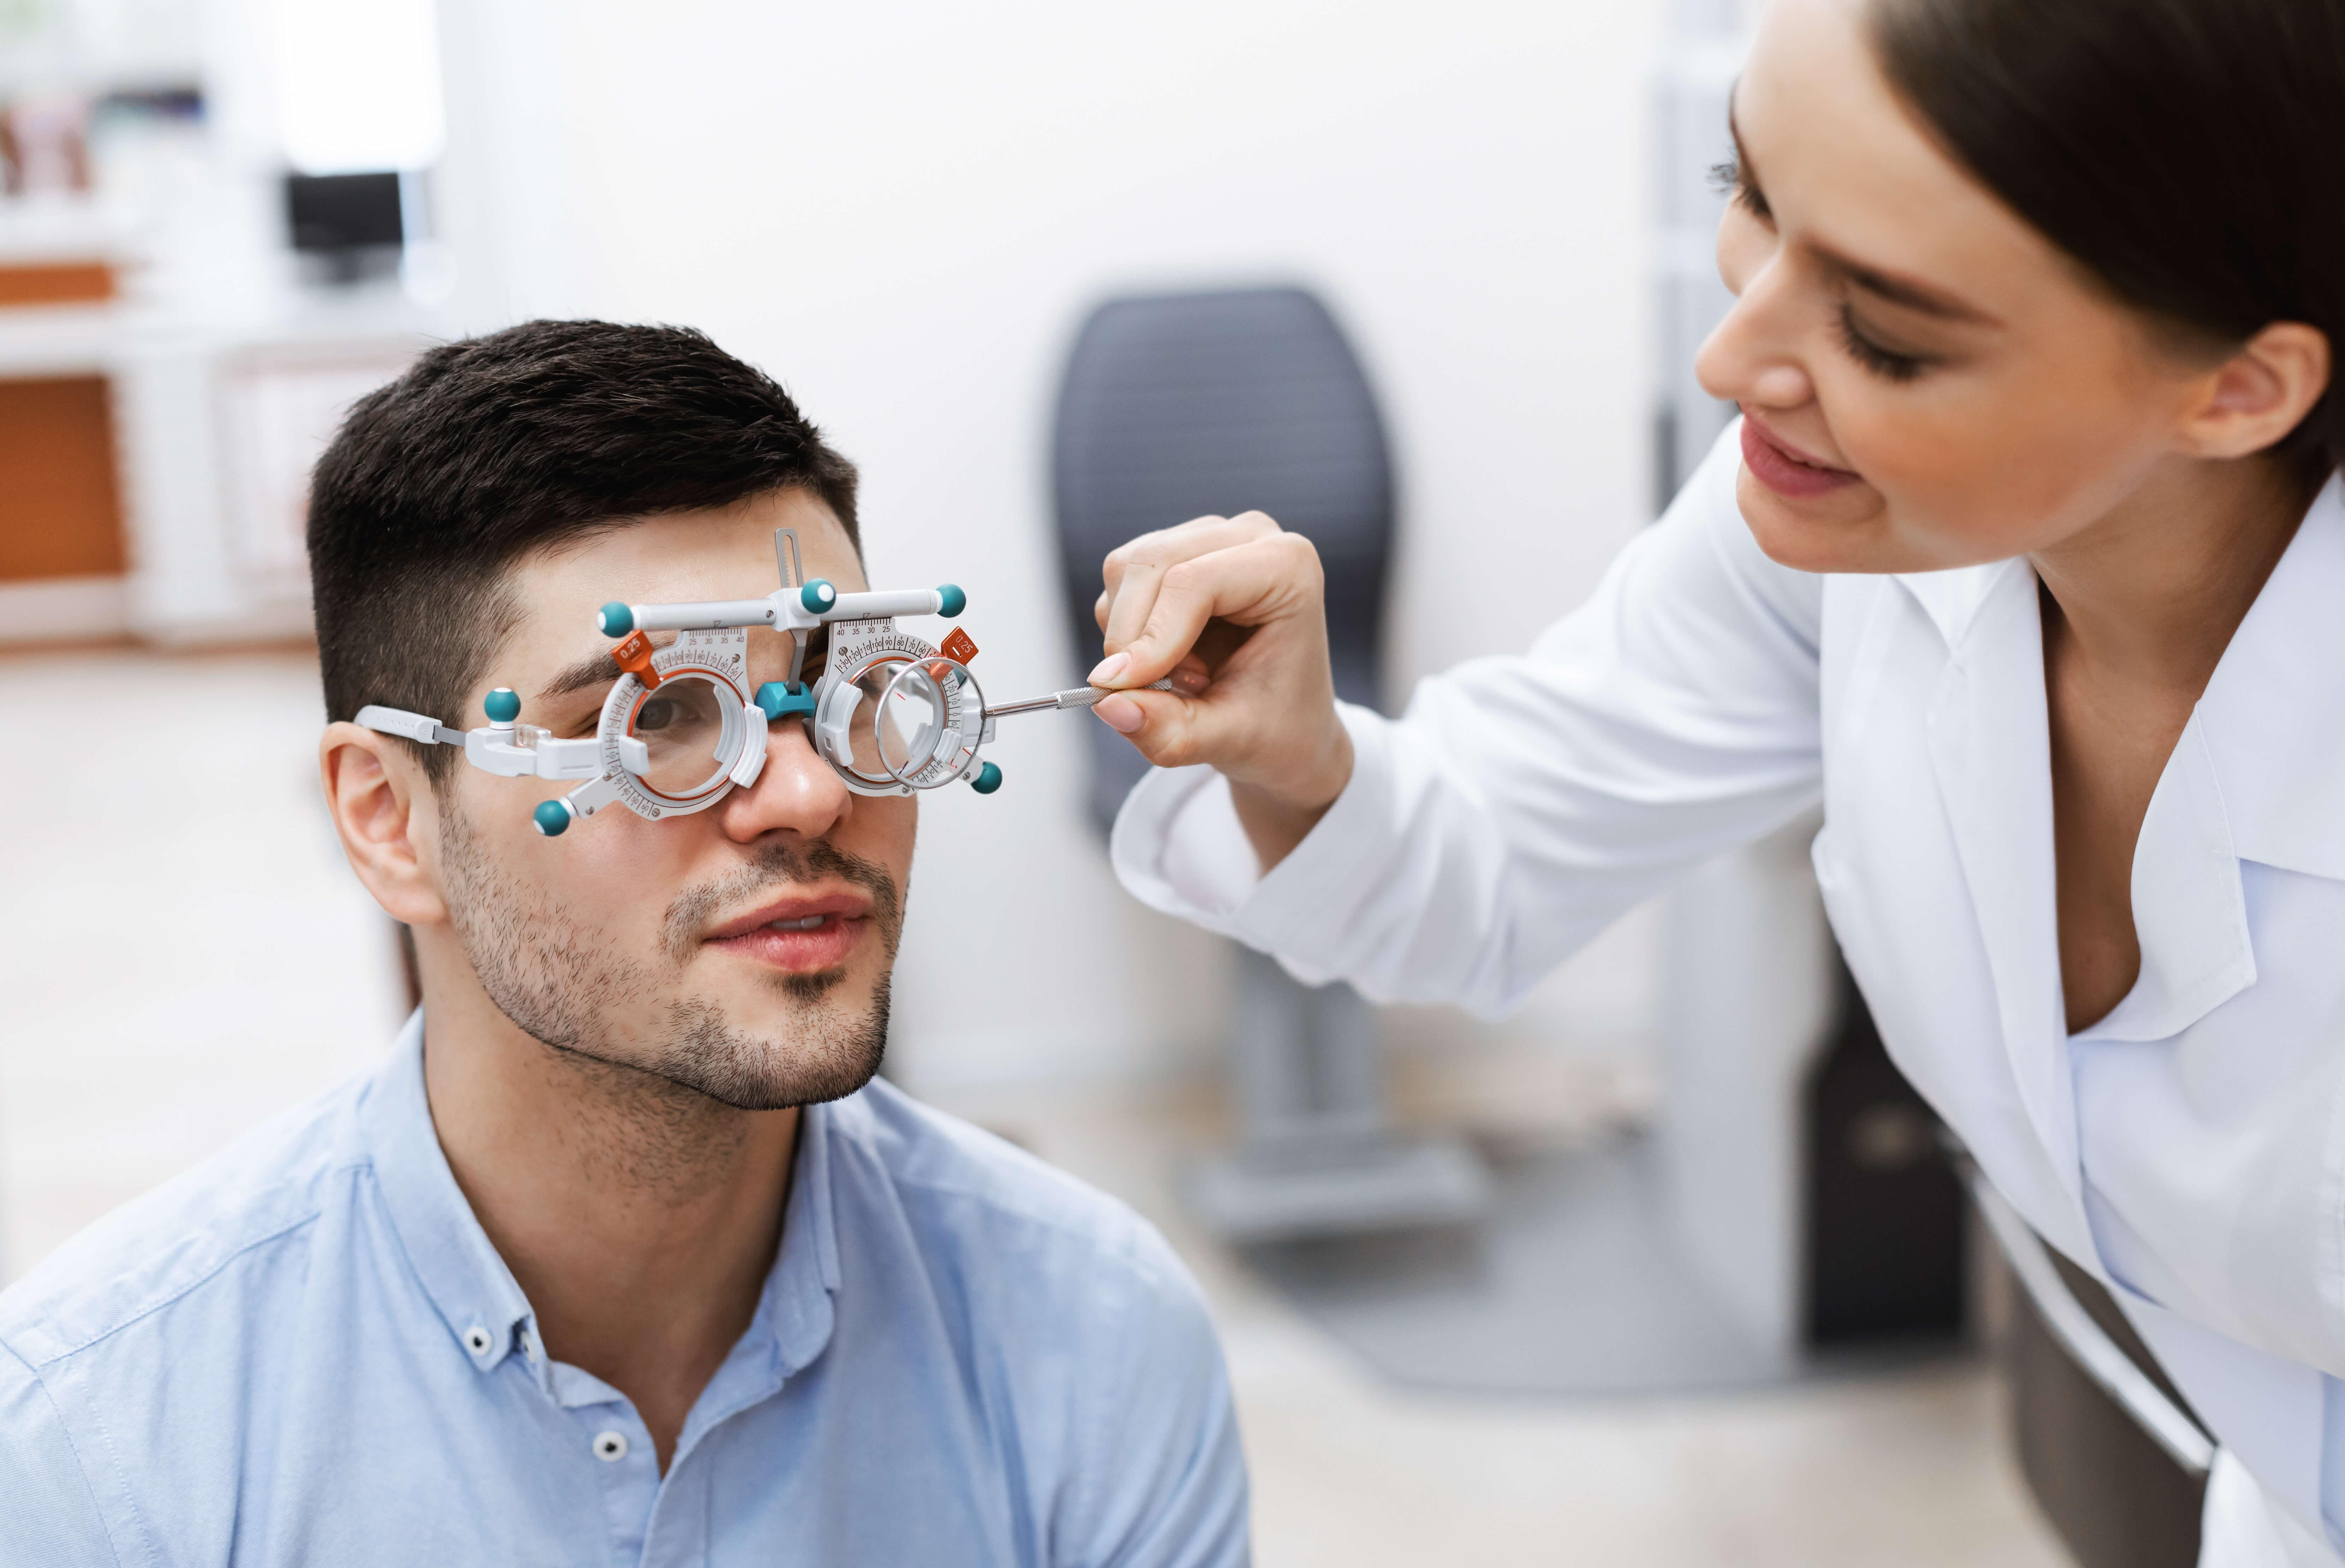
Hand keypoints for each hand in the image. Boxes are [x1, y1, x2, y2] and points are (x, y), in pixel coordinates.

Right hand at [1089, 510, 1353, 869]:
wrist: (1286, 724)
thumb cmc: (1276, 727)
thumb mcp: (1230, 742)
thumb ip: (1170, 731)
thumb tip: (1107, 705)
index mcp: (1288, 568)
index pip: (1195, 582)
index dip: (1153, 636)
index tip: (1121, 688)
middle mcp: (1251, 536)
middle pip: (1152, 565)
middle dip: (1133, 638)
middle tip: (1151, 697)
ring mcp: (1209, 537)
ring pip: (1126, 570)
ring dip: (1130, 635)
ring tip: (1182, 679)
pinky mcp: (1175, 550)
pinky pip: (1119, 583)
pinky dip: (1126, 629)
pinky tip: (1169, 659)